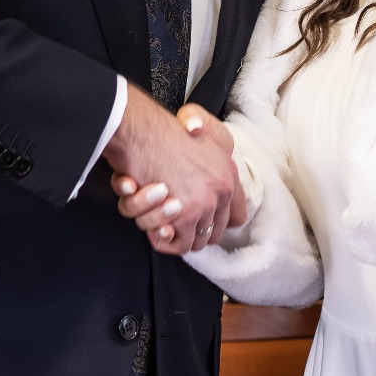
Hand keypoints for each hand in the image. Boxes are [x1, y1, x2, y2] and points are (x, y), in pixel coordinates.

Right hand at [104, 89, 239, 255]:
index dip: (212, 224)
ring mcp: (204, 204)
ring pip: (194, 242)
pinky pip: (177, 244)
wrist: (140, 131)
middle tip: (169, 223)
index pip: (235, 217)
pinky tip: (151, 225)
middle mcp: (221, 190)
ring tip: (155, 217)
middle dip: (190, 233)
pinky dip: (161, 239)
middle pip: (213, 233)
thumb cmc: (157, 134)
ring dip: (172, 234)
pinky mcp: (183, 215)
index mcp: (227, 172)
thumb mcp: (196, 146)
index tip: (196, 223)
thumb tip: (203, 202)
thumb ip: (206, 171)